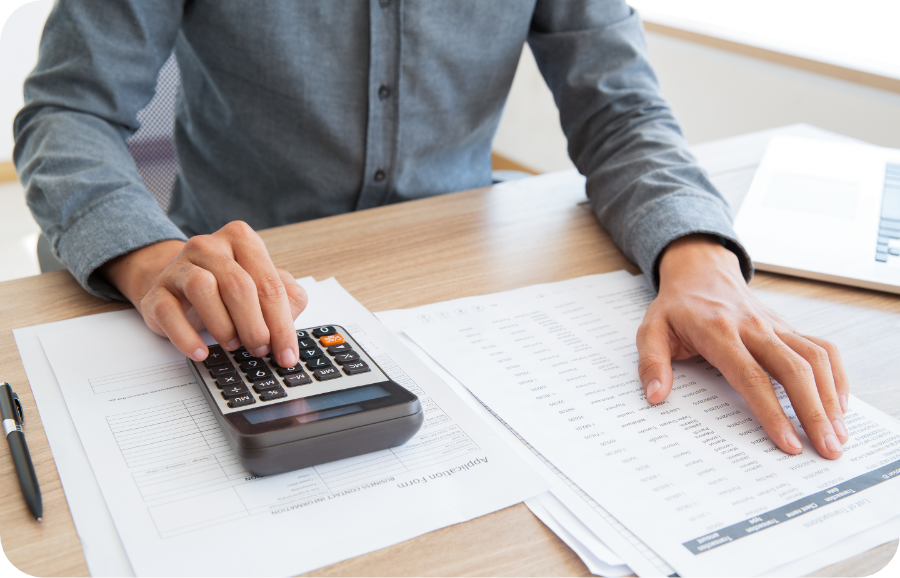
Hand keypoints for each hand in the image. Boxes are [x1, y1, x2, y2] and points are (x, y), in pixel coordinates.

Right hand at [100, 221, 307, 366]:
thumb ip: (285, 299)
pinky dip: (186, 337)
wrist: (178, 286)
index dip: (282, 324)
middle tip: (260, 350)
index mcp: (242, 240)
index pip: (269, 284)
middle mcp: (209, 246)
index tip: (287, 355)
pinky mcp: (156, 290)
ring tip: (233, 345)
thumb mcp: (262, 286)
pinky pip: (168, 311)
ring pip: (203, 289)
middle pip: (239, 286)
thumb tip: (290, 325)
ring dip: (223, 326)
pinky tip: (201, 352)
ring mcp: (179, 266)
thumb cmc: (226, 288)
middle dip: (255, 326)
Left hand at [636, 234, 848, 458]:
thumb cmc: (677, 307)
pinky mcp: (788, 328)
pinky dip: (837, 376)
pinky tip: (839, 405)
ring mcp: (775, 327)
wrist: (701, 272)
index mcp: (719, 331)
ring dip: (830, 399)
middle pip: (794, 370)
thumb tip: (656, 396)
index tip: (788, 443)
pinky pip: (822, 349)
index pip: (751, 376)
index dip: (772, 412)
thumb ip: (652, 363)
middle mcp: (754, 327)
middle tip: (828, 450)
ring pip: (815, 360)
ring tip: (839, 437)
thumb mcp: (651, 329)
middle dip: (814, 413)